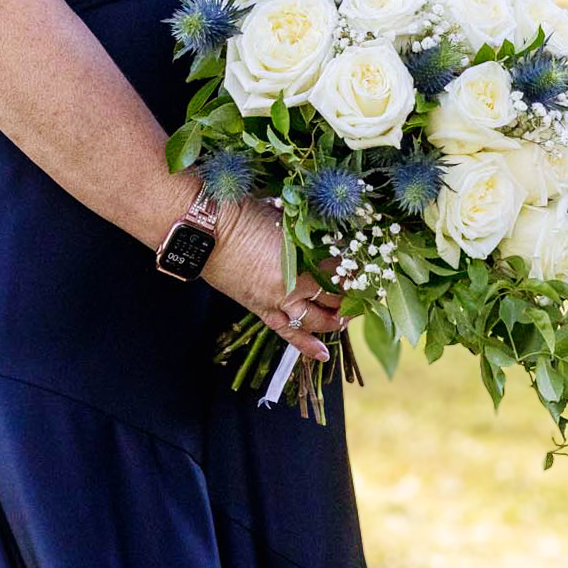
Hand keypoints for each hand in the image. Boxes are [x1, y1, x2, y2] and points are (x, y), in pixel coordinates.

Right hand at [204, 201, 345, 363]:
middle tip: (361, 290)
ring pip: (315, 320)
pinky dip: (306, 345)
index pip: (340, 268)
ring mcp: (276, 301)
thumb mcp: (283, 217)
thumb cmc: (242, 214)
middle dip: (351, 295)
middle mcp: (293, 284)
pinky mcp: (260, 309)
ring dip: (334, 320)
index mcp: (302, 257)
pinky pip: (287, 333)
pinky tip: (322, 354)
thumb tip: (327, 233)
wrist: (204, 229)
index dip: (354, 266)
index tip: (363, 263)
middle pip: (333, 296)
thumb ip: (306, 230)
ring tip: (346, 317)